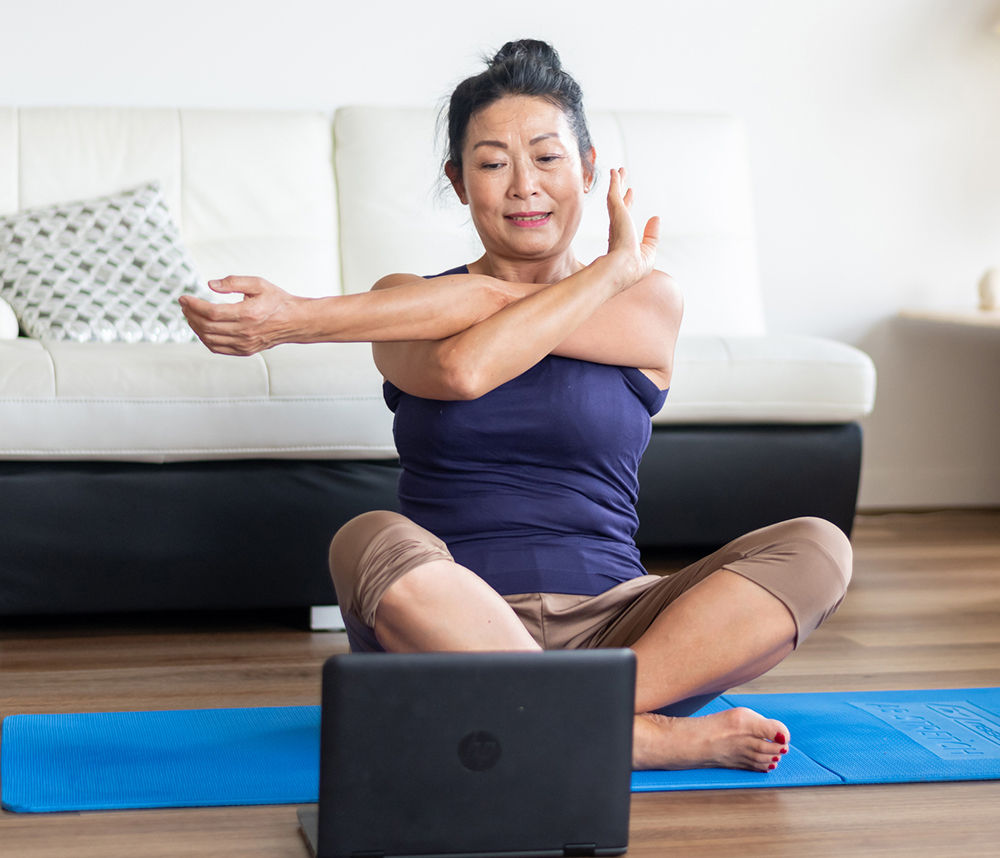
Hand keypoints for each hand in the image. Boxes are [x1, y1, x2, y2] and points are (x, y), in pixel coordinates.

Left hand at [178, 276, 298, 355]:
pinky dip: (204, 339)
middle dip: (191, 314)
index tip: (184, 298)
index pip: (212, 312)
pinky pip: (217, 348)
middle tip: (185, 305)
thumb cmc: (277, 301)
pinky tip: (201, 328)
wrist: (295, 321)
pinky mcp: (244, 350)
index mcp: (248, 314)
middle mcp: (245, 332)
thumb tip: (211, 284)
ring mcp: (244, 344)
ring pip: (209, 339)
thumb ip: (234, 281)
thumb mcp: (258, 284)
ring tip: (190, 315)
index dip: (194, 305)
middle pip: (207, 326)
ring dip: (195, 327)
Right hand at [605, 167, 659, 289]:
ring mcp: (616, 219)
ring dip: (617, 182)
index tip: (630, 193)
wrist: (623, 268)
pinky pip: (614, 191)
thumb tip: (656, 218)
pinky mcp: (617, 211)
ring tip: (619, 170)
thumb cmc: (634, 266)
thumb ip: (651, 235)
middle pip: (618, 204)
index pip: (624, 217)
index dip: (627, 204)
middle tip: (621, 177)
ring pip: (615, 195)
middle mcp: (616, 227)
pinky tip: (615, 172)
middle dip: (620, 190)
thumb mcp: (649, 251)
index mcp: (621, 238)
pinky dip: (615, 181)